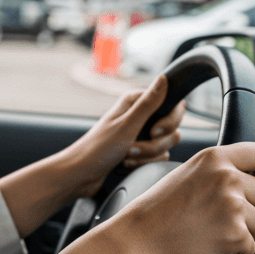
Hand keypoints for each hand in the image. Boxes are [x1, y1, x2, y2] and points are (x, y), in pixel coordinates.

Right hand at [38, 141, 254, 253]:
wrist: (136, 242)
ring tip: (211, 235)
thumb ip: (217, 172)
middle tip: (226, 219)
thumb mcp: (186, 175)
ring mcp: (233, 206)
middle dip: (253, 211)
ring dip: (241, 234)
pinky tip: (210, 251)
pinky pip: (251, 249)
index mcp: (215, 158)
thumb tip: (247, 180)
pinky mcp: (235, 235)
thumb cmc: (154, 213)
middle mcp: (227, 177)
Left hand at [62, 75, 185, 198]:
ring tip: (126, 156)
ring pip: (164, 146)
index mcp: (136, 102)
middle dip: (154, 144)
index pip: (173, 105)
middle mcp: (140, 116)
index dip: (170, 120)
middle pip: (171, 129)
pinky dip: (143, 164)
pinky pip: (157, 159)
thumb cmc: (98, 148)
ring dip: (146, 155)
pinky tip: (126, 164)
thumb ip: (149, 103)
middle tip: (132, 147)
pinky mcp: (141, 152)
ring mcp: (141, 134)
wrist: (81, 175)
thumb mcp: (126, 125)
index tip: (155, 132)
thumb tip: (164, 78)